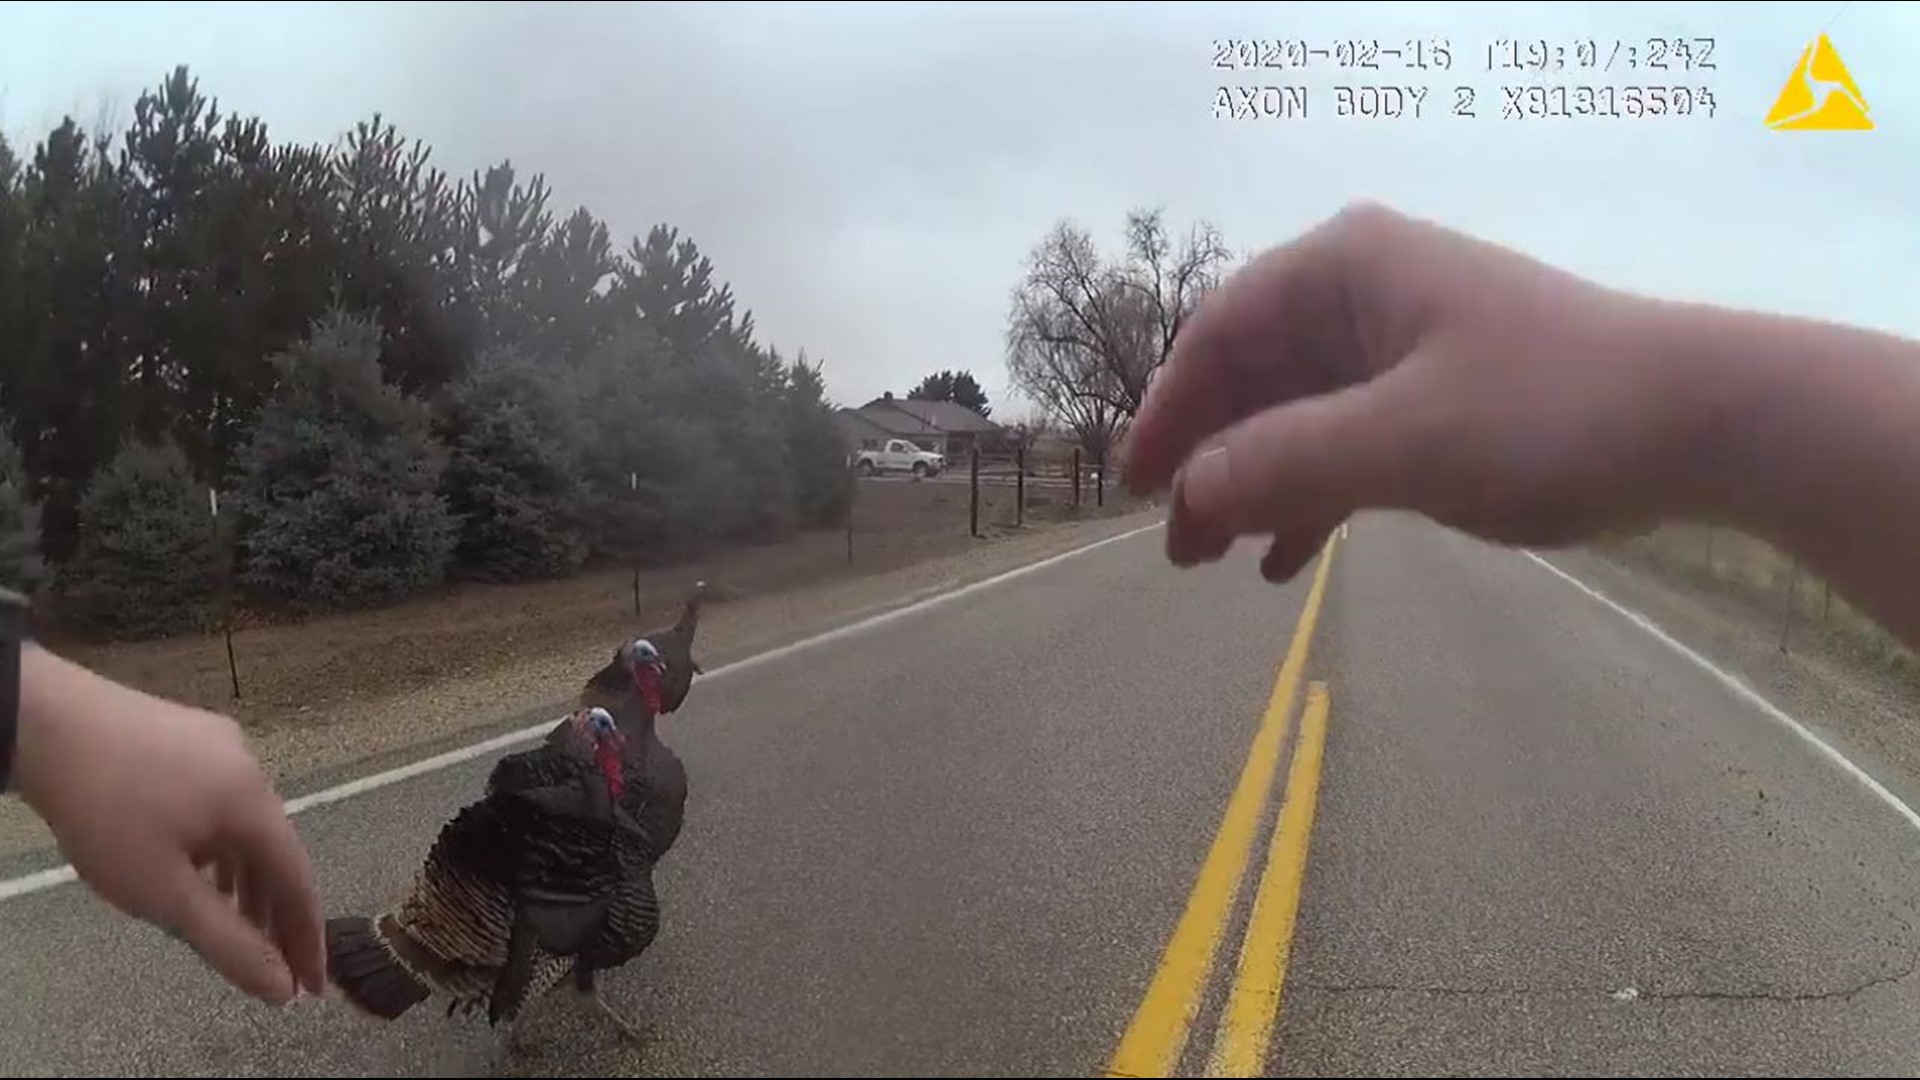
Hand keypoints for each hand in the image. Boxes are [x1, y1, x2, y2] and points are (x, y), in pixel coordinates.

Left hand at [13, 646, 324, 1003]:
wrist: (45, 723)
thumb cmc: (107, 814)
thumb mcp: (163, 892)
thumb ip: (226, 941)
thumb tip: (280, 986)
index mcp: (255, 804)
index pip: (300, 882)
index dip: (307, 937)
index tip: (310, 985)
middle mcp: (251, 768)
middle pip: (275, 850)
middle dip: (273, 911)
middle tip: (269, 960)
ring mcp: (218, 745)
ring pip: (243, 825)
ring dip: (243, 877)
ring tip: (230, 918)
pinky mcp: (184, 734)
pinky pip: (217, 800)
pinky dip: (216, 842)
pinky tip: (191, 859)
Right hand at [1126, 201, 1699, 579]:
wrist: (1700, 424)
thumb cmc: (1549, 410)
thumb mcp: (1407, 439)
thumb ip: (1288, 462)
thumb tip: (1187, 496)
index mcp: (1345, 271)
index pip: (1221, 333)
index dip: (1170, 410)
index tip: (1138, 486)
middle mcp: (1363, 298)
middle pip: (1251, 378)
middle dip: (1210, 461)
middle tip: (1176, 546)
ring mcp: (1401, 351)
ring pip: (1294, 419)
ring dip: (1252, 488)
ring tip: (1214, 562)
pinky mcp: (1435, 403)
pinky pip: (1344, 448)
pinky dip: (1309, 500)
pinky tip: (1282, 564)